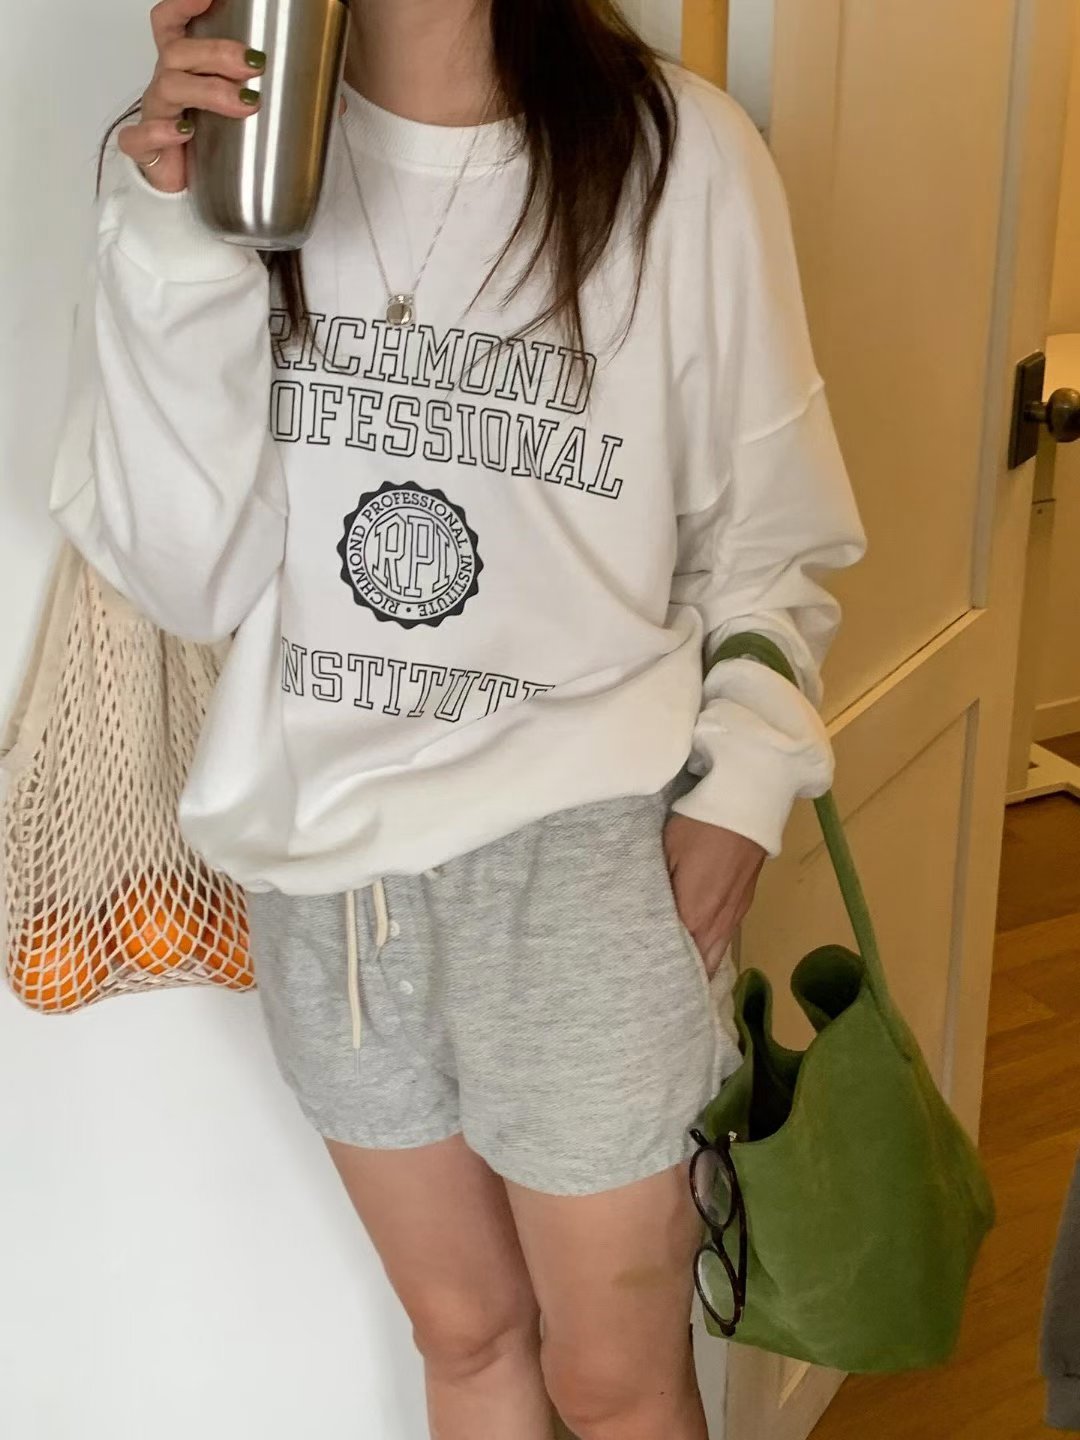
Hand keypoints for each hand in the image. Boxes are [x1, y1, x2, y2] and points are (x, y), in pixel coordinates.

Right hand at [117, 0, 266, 194]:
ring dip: (209, 91)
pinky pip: (142, 135)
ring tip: (244, 104)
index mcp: (184, 65)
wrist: (186, 188)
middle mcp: (166, 81)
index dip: (183, 4)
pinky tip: (185, 132)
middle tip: (254, 63)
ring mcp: (154, 112)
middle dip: (217, 52)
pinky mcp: (145, 148)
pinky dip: (162, 132)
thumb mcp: (246, 109)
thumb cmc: (213, 140)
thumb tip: (338, 103)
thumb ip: (284, 99)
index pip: (171, 21)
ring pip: (170, 87)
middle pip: (179, 51)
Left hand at [663, 815, 765, 977]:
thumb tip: (651, 918)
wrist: (745, 807)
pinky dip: (712, 947)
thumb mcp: (667, 853)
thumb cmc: (698, 827)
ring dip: (701, 964)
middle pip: (702, 962)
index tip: (646, 980)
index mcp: (695, 913)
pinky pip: (726, 936)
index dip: (665, 969)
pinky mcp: (745, 902)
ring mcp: (736, 913)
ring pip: (717, 951)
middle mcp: (719, 921)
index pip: (679, 955)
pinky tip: (700, 946)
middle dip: (685, 976)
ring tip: (680, 975)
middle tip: (662, 985)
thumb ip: (659, 891)